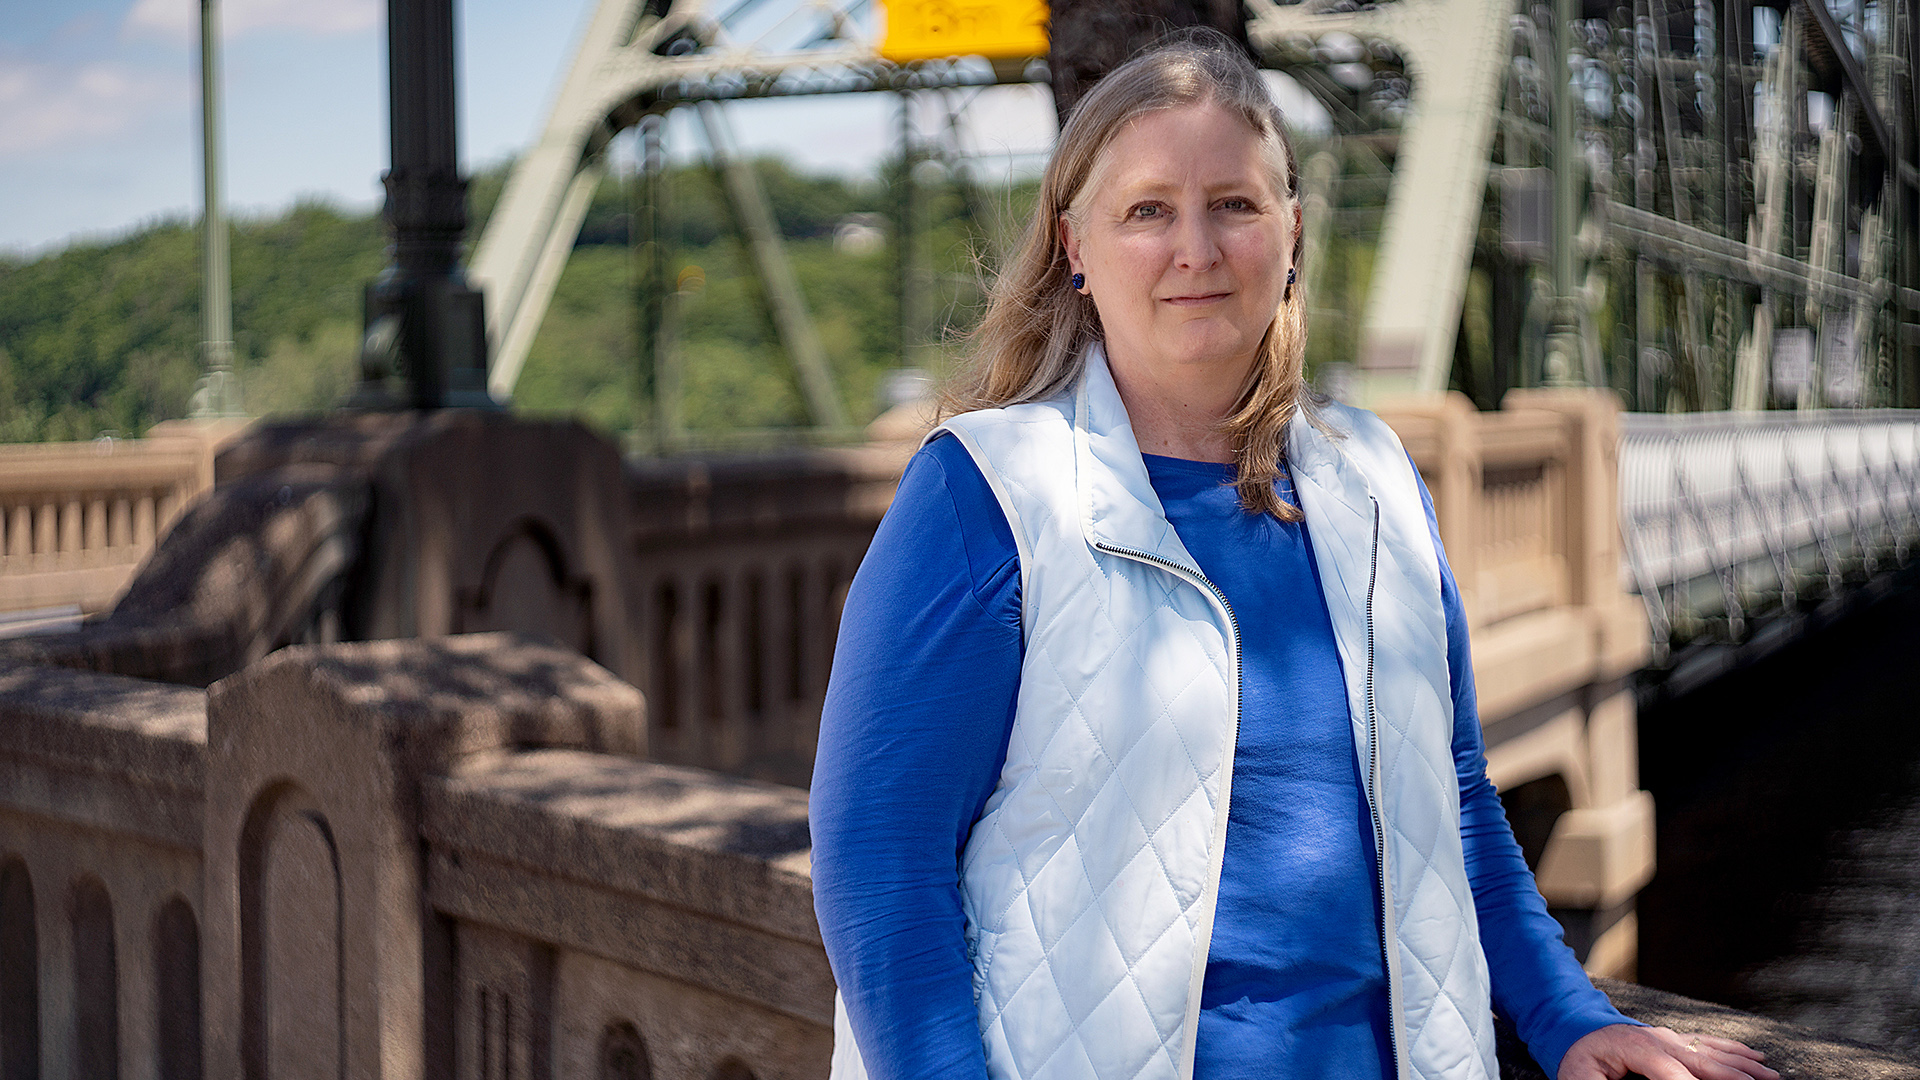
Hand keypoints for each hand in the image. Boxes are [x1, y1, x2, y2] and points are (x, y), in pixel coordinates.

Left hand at [1558, 1024, 1778, 1079]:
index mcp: (1636, 1047)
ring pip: (1715, 1053)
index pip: (1672, 1073)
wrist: (1577, 1027)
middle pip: (1704, 1062)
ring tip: (1772, 1077)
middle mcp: (1660, 1039)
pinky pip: (1712, 1045)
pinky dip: (1737, 1051)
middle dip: (1734, 1078)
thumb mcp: (1579, 1076)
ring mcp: (1671, 1037)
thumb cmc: (1579, 1057)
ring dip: (1745, 1067)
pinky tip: (1757, 1058)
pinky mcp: (1677, 1039)